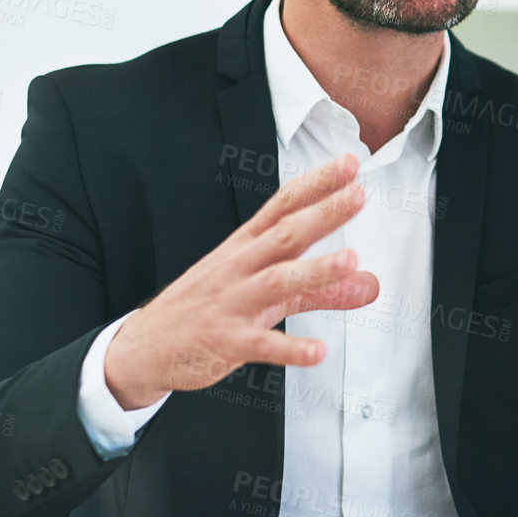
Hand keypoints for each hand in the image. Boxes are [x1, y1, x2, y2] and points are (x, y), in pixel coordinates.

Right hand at [103, 153, 380, 408]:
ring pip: (276, 282)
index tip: (350, 164)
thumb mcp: (268, 293)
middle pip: (285, 235)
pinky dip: (290, 349)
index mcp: (247, 246)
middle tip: (357, 196)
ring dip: (314, 271)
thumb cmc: (211, 306)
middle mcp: (240, 268)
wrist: (145, 347)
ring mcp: (232, 303)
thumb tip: (371, 283)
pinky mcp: (226, 342)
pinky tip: (318, 352)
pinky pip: (261, 345)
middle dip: (322, 214)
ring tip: (351, 260)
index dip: (317, 184)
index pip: (284, 206)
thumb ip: (323, 288)